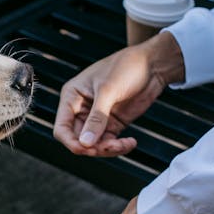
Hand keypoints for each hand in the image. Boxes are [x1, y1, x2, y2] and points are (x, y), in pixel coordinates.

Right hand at [54, 30, 184, 157]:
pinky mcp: (112, 123)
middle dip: (92, 148)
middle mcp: (81, 109)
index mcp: (72, 97)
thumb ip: (96, 117)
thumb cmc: (126, 67)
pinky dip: (118, 147)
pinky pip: (109, 143)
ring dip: (107, 150)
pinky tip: (130, 142)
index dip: (71, 142)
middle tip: (111, 147)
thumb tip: (85, 143)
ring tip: (124, 144)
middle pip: (77, 140)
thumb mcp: (108, 90)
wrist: (152, 64)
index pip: (62, 127)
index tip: (87, 149)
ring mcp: (97, 118)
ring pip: (94, 145)